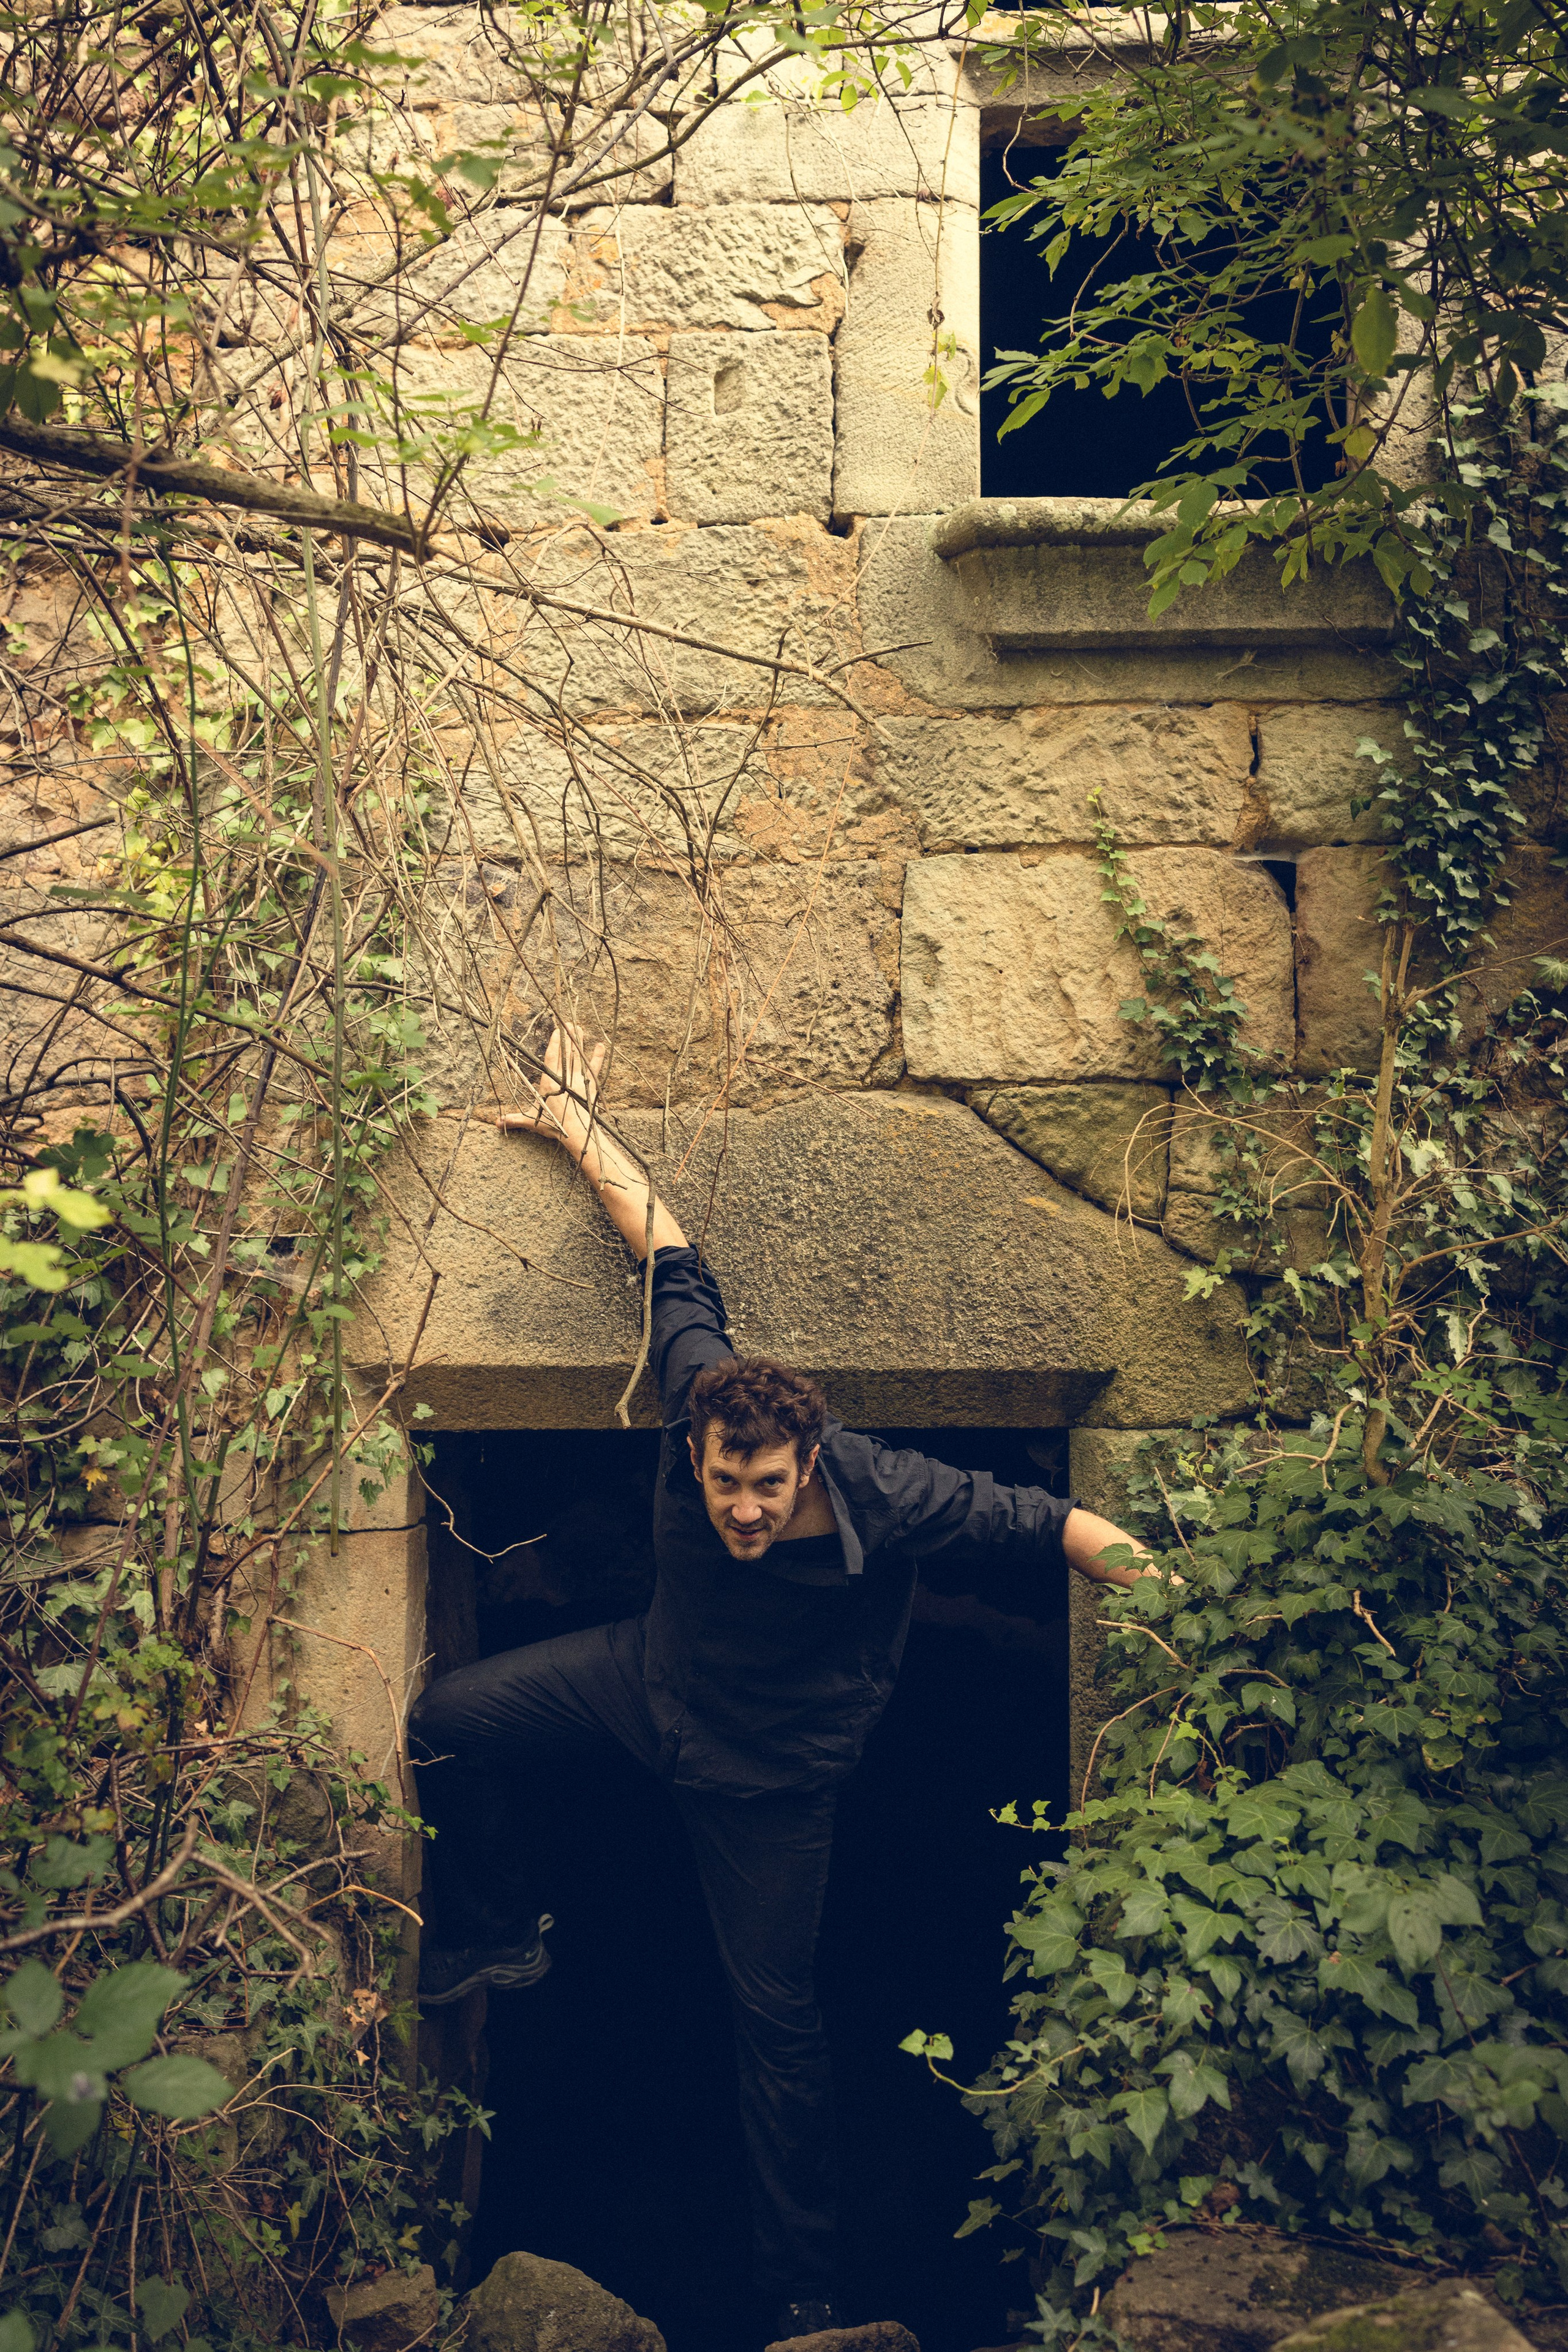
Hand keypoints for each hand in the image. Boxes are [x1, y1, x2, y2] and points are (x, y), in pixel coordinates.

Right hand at [501, 1024, 604, 1152]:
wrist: (577, 1132)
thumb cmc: (554, 1125)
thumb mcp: (532, 1121)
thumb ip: (515, 1119)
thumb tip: (496, 1122)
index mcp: (549, 1082)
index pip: (551, 1057)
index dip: (554, 1043)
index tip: (556, 1031)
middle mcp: (564, 1078)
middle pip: (566, 1053)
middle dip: (567, 1037)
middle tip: (569, 1022)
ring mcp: (578, 1080)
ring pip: (578, 1056)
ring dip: (579, 1041)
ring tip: (579, 1028)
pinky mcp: (590, 1085)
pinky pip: (594, 1068)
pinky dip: (598, 1057)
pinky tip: (600, 1046)